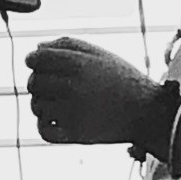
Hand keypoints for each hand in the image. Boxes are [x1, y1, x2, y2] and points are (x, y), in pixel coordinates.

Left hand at [25, 37, 160, 144]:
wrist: (147, 112)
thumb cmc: (122, 79)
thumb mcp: (99, 53)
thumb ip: (67, 44)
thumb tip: (36, 48)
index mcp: (78, 63)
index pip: (35, 59)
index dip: (33, 60)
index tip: (40, 64)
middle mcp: (73, 87)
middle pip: (33, 82)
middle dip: (38, 81)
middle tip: (53, 85)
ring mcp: (73, 112)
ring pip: (37, 106)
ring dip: (42, 103)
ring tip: (59, 102)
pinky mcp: (76, 134)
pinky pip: (43, 130)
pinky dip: (44, 125)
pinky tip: (57, 119)